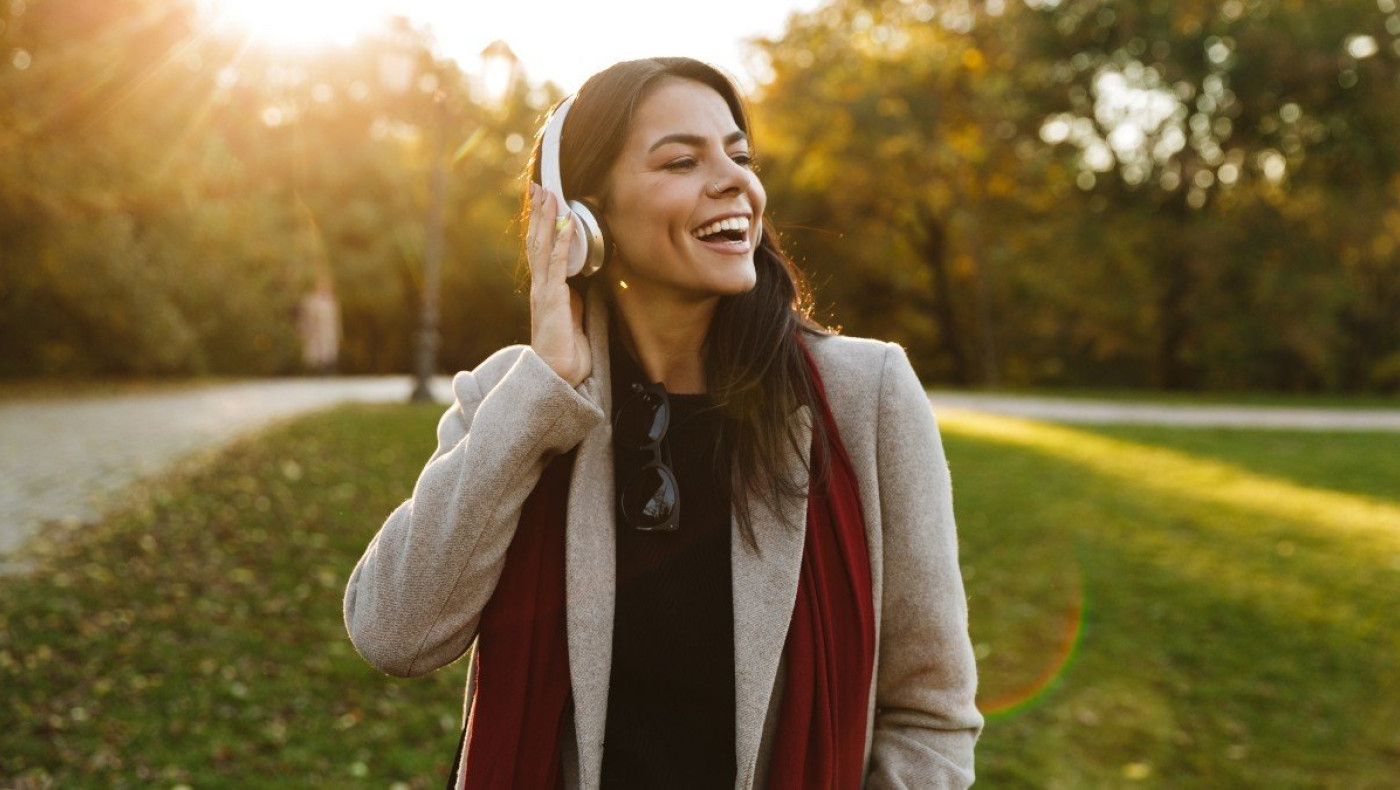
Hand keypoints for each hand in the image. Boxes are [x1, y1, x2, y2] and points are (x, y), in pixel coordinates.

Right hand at [526, 183, 591, 387]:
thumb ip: (575, 296)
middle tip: (538, 186)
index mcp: (546, 289)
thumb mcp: (574, 316)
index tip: (543, 201)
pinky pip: (556, 263)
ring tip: (548, 194)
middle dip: (537, 212)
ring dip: (546, 218)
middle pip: (536, 240)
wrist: (559, 375)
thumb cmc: (567, 350)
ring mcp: (544, 291)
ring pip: (542, 246)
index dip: (541, 224)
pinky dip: (561, 241)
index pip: (541, 249)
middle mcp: (541, 286)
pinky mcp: (552, 299)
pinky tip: (566, 223)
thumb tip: (582, 282)